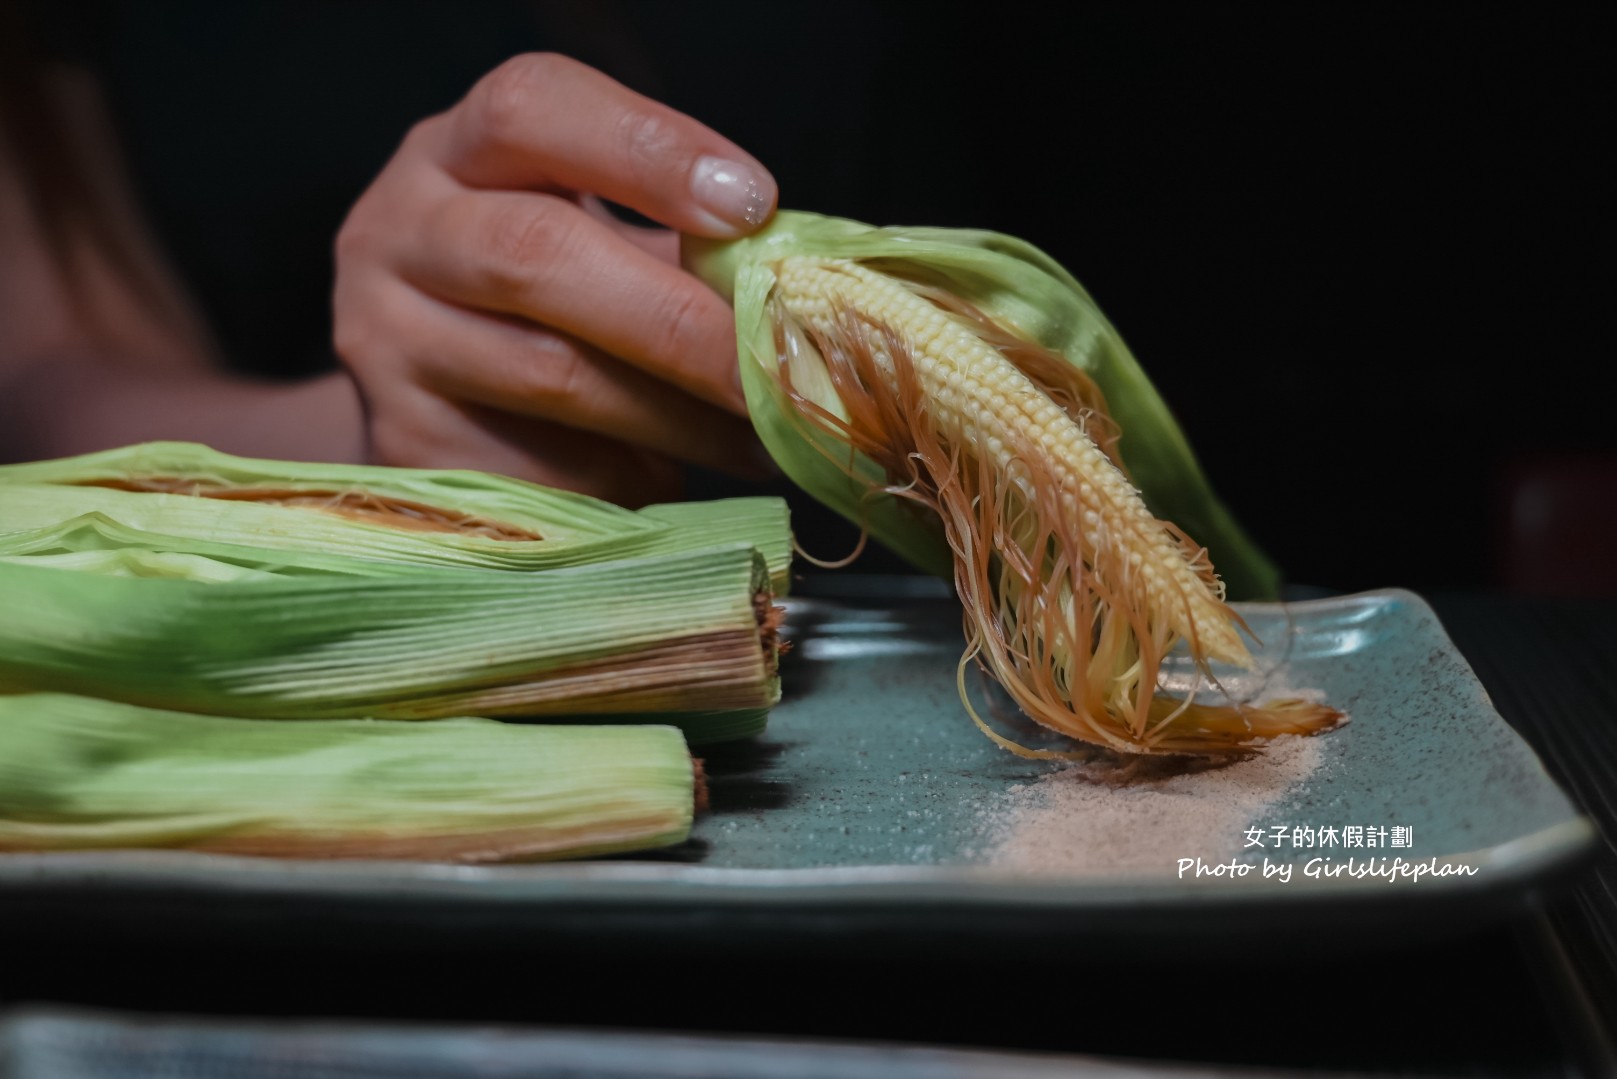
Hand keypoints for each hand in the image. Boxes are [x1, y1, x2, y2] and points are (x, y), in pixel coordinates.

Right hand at [333, 53, 776, 504]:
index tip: (752, 204)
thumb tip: (799, 285)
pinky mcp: (406, 443)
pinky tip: (672, 476)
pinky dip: (625, 475)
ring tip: (757, 435)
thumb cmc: (546, 303)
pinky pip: (538, 463)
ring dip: (676, 415)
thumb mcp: (596, 239)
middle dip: (680, 319)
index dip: (648, 149)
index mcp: (458, 151)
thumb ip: (679, 245)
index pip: (532, 109)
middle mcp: (400, 232)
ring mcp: (387, 342)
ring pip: (548, 373)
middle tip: (774, 364)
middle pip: (537, 253)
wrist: (437, 399)